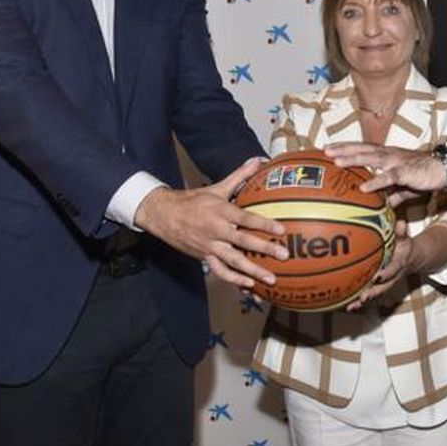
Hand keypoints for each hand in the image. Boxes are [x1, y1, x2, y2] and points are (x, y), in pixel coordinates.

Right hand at [135, 158, 286, 288]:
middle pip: (243, 242)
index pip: (246, 218)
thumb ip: (240, 175)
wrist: (163, 215)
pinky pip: (220, 271)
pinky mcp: (204, 257)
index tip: (282, 230)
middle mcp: (216, 230)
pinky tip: (249, 285)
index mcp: (221, 211)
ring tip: (271, 279)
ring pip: (233, 261)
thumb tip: (258, 160)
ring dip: (253, 271)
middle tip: (284, 255)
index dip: (264, 224)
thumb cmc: (193, 200)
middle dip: (264, 249)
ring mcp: (210, 246)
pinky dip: (234, 279)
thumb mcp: (217, 187)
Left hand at [324, 141, 444, 203]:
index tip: (329, 147)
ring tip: (337, 162)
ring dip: (353, 159)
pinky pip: (388, 177)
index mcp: (386, 154)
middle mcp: (388, 154)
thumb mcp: (401, 187)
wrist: (443, 171)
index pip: (362, 147)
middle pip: (362, 148)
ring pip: (371, 158)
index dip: (346, 146)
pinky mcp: (405, 172)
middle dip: (343, 148)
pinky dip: (376, 181)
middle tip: (324, 150)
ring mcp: (396, 161)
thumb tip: (379, 208)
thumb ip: (389, 195)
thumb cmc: (421, 176)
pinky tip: (364, 187)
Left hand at [345, 221, 414, 308]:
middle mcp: (391, 278)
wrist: (412, 259)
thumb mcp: (406, 238)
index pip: (393, 272)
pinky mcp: (378, 287)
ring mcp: (385, 284)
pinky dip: (355, 299)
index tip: (377, 276)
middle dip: (372, 294)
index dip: (386, 275)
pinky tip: (342, 303)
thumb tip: (401, 224)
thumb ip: (402, 232)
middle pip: (382, 288)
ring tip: (349, 307)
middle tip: (363, 298)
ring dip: (362, 302)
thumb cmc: (405, 247)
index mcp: (398, 266)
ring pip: (373, 295)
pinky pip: (366, 294)